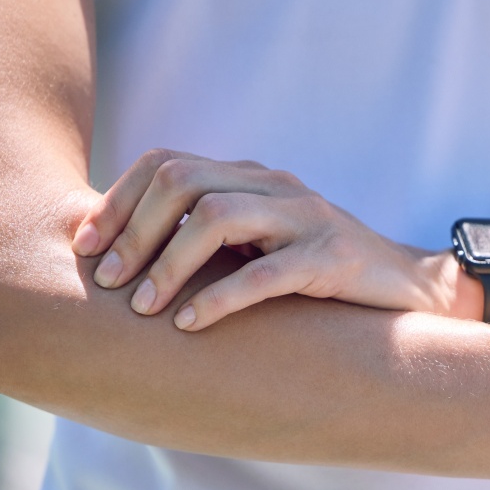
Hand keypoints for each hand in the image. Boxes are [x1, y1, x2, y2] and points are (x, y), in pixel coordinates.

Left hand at [72, 149, 481, 328]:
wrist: (406, 284)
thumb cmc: (318, 271)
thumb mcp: (261, 245)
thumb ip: (212, 240)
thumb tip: (130, 262)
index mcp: (250, 177)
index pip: (167, 163)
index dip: (118, 200)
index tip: (83, 245)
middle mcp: (274, 186)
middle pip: (183, 181)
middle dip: (133, 230)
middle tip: (105, 280)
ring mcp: (306, 218)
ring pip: (217, 217)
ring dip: (169, 263)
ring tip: (142, 308)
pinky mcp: (331, 259)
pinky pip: (266, 273)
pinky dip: (221, 298)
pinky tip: (191, 325)